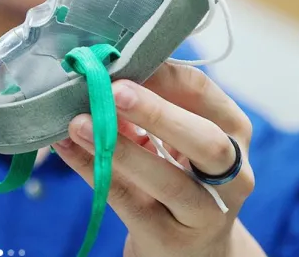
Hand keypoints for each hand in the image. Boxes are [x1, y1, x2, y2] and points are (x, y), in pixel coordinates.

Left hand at [52, 63, 265, 256]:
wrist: (190, 246)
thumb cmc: (179, 174)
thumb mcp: (175, 138)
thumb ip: (148, 106)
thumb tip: (100, 72)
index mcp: (232, 132)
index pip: (202, 93)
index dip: (161, 74)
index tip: (122, 60)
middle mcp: (232, 174)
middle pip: (204, 140)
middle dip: (156, 112)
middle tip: (112, 91)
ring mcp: (203, 213)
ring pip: (166, 179)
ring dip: (118, 147)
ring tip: (77, 123)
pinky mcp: (167, 238)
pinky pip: (127, 201)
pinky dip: (92, 170)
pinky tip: (66, 148)